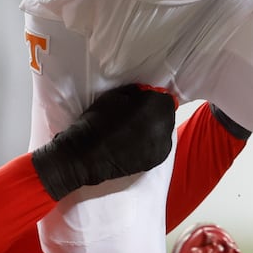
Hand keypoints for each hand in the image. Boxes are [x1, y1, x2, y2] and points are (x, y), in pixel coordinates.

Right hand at [31, 85, 176, 199]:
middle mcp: (165, 126)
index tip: (139, 102)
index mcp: (155, 107)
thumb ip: (136, 93)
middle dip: (155, 113)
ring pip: (164, 131)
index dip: (151, 98)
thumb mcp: (115, 95)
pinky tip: (135, 143)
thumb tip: (144, 94)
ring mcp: (162, 145)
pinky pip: (159, 145)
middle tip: (136, 116)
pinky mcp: (157, 160)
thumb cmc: (97, 121)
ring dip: (154, 128)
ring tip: (134, 131)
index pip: (164, 97)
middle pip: (166, 114)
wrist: (86, 154)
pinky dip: (151, 143)